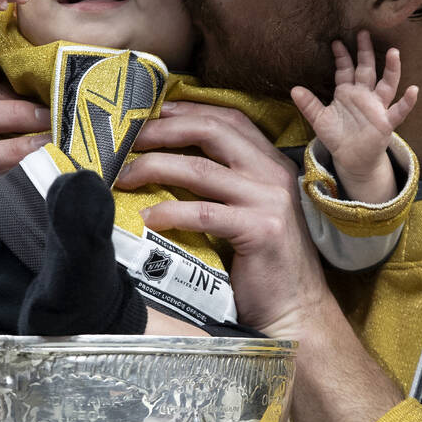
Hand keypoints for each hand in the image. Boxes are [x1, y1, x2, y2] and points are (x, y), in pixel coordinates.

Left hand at [115, 100, 404, 421]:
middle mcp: (274, 174)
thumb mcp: (253, 211)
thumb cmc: (266, 264)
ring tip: (124, 176)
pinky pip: (203, 213)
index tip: (154, 112)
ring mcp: (269, 201)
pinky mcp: (259, 230)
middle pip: (213, 132)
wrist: (297, 311)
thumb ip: (227, 183)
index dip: (190, 111)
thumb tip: (170, 161)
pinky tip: (149, 217)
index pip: (230, 119)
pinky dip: (170, 211)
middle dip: (165, 130)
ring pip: (200, 169)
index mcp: (274, 164)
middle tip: (129, 139)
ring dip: (155, 167)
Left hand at [291, 31, 417, 201]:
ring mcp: (377, 107)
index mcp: (347, 93)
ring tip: (394, 52)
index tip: (336, 41)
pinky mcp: (386, 122)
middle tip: (363, 32)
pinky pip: (398, 110)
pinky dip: (407, 101)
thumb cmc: (338, 137)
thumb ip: (309, 105)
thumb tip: (294, 89)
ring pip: (386, 84)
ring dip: (391, 69)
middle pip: (366, 69)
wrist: (351, 159)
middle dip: (364, 52)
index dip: (342, 56)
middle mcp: (364, 95)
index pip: (345, 69)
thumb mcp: (319, 120)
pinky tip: (413, 90)